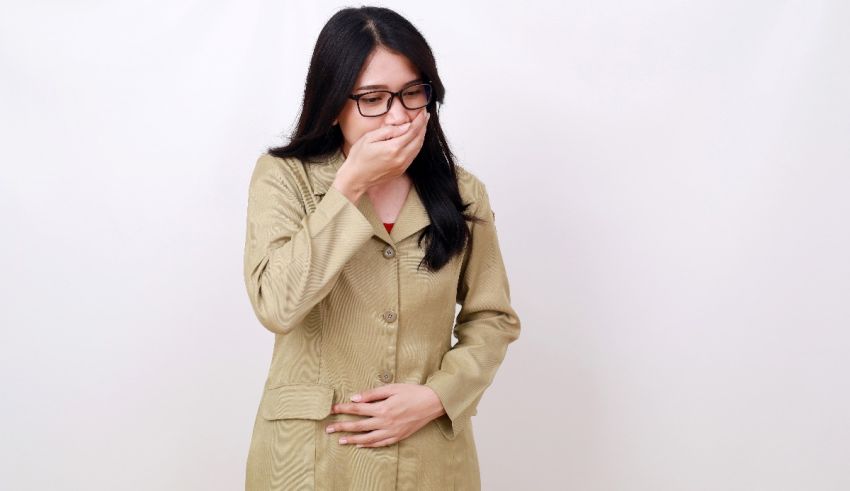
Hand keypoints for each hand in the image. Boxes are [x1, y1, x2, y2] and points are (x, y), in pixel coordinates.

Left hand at [325, 383, 445, 447]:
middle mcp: (385, 422)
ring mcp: (391, 431)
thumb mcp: (392, 388)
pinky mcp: (397, 437)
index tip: (332, 409)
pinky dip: (368, 445)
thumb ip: (372, 394)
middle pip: (358, 426)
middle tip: (329, 429)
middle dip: (342, 427)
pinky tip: (360, 445)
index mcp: (383, 408)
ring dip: (352, 439)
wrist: (432, 403)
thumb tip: (354, 398)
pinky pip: (379, 443)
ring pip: (367, 438)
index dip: (343, 409)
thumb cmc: (412, 392)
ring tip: (341, 440)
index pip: (357, 409)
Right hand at [332, 110, 429, 201]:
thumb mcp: (370, 138)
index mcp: (393, 148)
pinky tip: (415, 138)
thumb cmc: (359, 156)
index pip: (413, 130)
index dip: (420, 120)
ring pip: (418, 148)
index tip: (423, 111)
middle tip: (425, 115)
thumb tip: (405, 126)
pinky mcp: (401, 170)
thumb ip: (389, 130)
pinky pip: (413, 155)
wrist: (356, 178)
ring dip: (422, 135)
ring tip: (422, 125)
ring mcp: (402, 166)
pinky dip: (417, 145)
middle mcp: (401, 158)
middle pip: (419, 139)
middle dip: (424, 126)